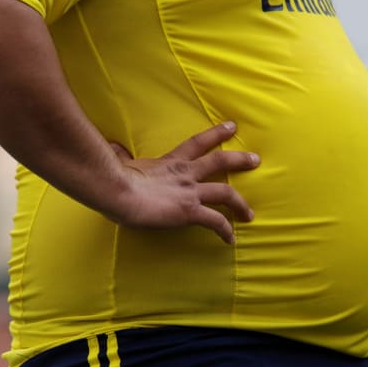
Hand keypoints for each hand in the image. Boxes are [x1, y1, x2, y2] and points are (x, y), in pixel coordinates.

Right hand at [106, 122, 259, 243]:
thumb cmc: (114, 178)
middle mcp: (185, 173)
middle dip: (239, 160)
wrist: (117, 191)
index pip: (197, 143)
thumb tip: (113, 147)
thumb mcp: (121, 161)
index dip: (216, 134)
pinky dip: (225, 230)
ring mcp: (189, 192)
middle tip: (255, 159)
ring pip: (225, 192)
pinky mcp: (189, 211)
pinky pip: (215, 221)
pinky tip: (230, 239)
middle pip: (220, 162)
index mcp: (170, 162)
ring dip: (241, 203)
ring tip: (250, 214)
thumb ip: (121, 155)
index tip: (231, 127)